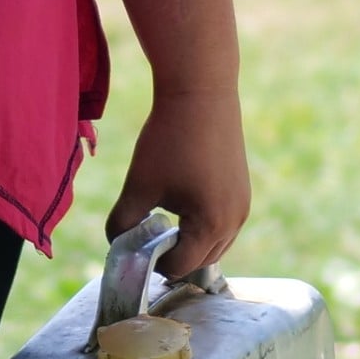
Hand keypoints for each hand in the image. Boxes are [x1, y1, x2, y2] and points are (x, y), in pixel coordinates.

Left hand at [107, 80, 251, 273]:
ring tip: (163, 224)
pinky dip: (203, 228)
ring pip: (215, 246)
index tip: (134, 245)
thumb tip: (115, 244)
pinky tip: (180, 207)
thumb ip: (123, 222)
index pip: (180, 266)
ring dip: (190, 244)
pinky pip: (223, 226)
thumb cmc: (169, 139)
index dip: (153, 263)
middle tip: (146, 239)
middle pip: (200, 262)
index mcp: (211, 225)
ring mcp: (243, 207)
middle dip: (173, 257)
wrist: (201, 92)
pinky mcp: (243, 192)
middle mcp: (235, 222)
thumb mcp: (139, 185)